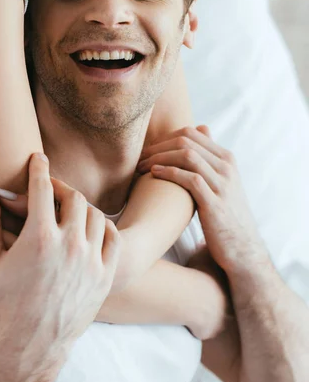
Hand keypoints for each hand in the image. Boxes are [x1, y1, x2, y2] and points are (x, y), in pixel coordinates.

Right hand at [0, 153, 120, 380]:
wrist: (32, 343)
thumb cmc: (6, 302)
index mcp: (40, 237)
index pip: (43, 188)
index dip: (39, 168)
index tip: (38, 159)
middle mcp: (70, 244)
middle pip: (74, 197)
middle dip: (61, 187)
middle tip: (52, 188)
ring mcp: (92, 259)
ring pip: (95, 215)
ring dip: (82, 207)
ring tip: (70, 209)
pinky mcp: (105, 274)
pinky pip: (113, 237)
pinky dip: (103, 226)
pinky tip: (92, 227)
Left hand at [138, 126, 261, 271]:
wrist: (243, 249)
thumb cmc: (225, 216)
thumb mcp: (220, 184)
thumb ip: (208, 162)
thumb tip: (197, 135)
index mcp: (227, 159)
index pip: (192, 133)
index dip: (164, 137)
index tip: (147, 149)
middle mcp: (227, 167)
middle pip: (187, 141)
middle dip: (158, 146)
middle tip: (139, 157)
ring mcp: (223, 184)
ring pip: (187, 156)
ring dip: (159, 158)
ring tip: (141, 166)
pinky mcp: (215, 203)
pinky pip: (189, 179)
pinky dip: (169, 173)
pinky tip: (153, 175)